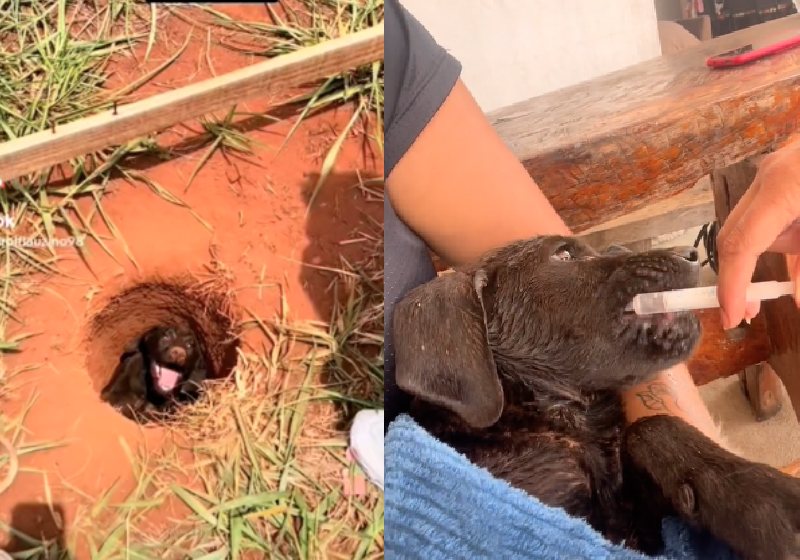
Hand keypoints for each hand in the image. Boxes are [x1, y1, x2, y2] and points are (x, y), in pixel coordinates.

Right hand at [716, 142, 799, 328]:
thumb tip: (796, 297)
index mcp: (783, 188)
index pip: (742, 244)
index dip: (732, 285)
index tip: (732, 317)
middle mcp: (769, 176)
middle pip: (736, 235)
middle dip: (739, 275)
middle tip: (748, 311)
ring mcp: (775, 170)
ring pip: (754, 224)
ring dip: (773, 250)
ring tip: (799, 259)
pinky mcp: (785, 169)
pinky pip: (770, 211)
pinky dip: (783, 233)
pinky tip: (799, 239)